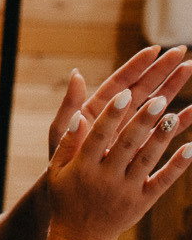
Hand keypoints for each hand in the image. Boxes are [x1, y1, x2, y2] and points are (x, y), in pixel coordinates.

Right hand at [45, 83, 191, 239]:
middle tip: (160, 99)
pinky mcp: (143, 202)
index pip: (99, 136)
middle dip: (143, 121)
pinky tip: (191, 148)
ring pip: (147, 160)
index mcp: (83, 167)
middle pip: (127, 144)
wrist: (80, 237)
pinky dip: (178, 166)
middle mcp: (105, 178)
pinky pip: (163, 181)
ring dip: (162, 138)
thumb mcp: (57, 171)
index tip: (124, 95)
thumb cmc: (66, 197)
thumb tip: (80, 116)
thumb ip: (68, 143)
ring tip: (174, 115)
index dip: (112, 115)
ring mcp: (126, 191)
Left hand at [47, 45, 190, 157]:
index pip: (120, 82)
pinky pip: (163, 131)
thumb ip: (71, 105)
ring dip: (173, 88)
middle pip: (142, 87)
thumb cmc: (60, 158)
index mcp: (98, 108)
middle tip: (181, 51)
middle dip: (161, 69)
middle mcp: (117, 115)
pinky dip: (179, 121)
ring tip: (190, 68)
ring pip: (155, 104)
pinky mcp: (142, 146)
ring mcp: (131, 130)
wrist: (69, 190)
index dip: (137, 65)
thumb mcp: (61, 131)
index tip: (155, 49)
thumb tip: (76, 74)